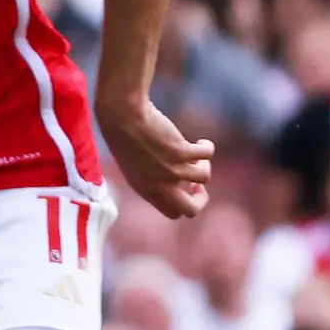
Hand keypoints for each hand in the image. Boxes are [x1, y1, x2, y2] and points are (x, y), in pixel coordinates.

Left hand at [98, 96, 213, 220]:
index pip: (173, 213)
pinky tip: (201, 142)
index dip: (185, 202)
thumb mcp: (137, 166)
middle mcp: (159, 184)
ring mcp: (170, 169)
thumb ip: (156, 179)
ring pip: (203, 177)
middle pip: (191, 210)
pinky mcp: (179, 152)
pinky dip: (207, 147)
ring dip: (204, 165)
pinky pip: (207, 154)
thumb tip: (187, 183)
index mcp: (146, 190)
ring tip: (196, 154)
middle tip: (198, 183)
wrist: (121, 116)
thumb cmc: (128, 137)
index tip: (186, 187)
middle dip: (201, 198)